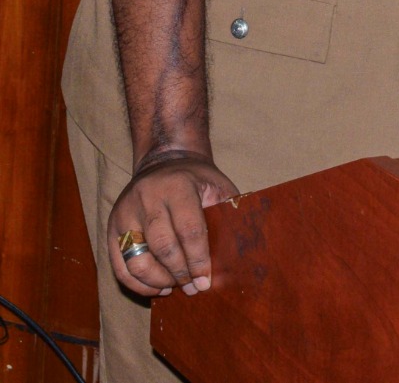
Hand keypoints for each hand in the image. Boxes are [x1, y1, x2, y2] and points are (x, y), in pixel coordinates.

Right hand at [107, 153, 239, 296]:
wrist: (163, 161)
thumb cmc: (196, 180)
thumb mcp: (217, 186)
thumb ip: (227, 212)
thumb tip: (237, 252)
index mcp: (178, 185)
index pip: (189, 229)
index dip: (199, 259)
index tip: (205, 281)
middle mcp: (147, 198)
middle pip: (163, 247)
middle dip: (179, 273)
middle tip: (192, 288)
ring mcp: (124, 213)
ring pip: (136, 261)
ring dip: (157, 281)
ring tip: (174, 287)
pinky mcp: (111, 228)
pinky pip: (119, 266)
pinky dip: (137, 283)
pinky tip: (156, 288)